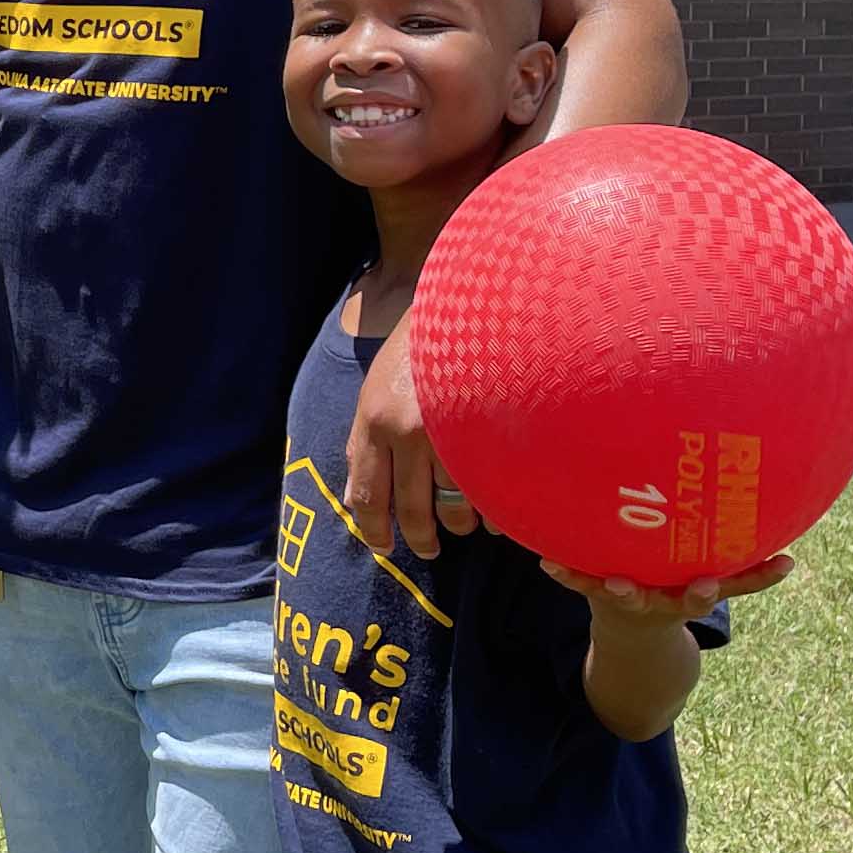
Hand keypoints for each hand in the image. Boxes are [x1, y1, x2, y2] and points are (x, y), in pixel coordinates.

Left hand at [343, 317, 472, 560]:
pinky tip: (495, 507)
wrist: (466, 303)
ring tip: (463, 524)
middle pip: (412, 510)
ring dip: (459, 523)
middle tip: (428, 549)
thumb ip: (362, 442)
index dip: (374, 530)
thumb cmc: (418, 347)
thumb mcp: (375, 389)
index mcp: (375, 421)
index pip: (367, 494)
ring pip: (455, 505)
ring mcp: (453, 431)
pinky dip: (494, 506)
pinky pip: (492, 487)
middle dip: (420, 538)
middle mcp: (410, 432)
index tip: (383, 548)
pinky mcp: (491, 430)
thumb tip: (357, 496)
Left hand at [538, 552, 794, 617]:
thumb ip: (733, 550)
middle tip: (705, 585)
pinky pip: (585, 584)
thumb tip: (774, 507)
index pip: (741, 583)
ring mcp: (640, 599)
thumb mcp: (706, 570)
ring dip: (624, 591)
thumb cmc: (674, 584)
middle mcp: (674, 599)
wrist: (633, 634)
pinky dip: (568, 575)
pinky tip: (548, 563)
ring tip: (615, 583)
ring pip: (633, 597)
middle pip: (691, 600)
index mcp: (702, 589)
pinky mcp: (603, 594)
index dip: (762, 576)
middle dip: (699, 594)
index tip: (784, 563)